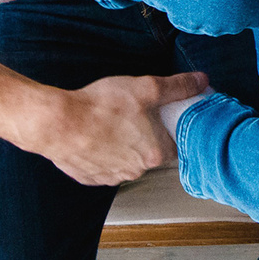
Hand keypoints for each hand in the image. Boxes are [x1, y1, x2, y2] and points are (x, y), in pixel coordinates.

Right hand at [19, 70, 205, 186]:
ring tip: (110, 123)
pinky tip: (94, 135)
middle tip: (133, 115)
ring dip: (122, 145)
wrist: (57, 124)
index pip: (176, 145)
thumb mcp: (146, 88)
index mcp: (156, 153)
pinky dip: (101, 153)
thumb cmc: (101, 106)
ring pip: (125, 161)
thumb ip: (178, 86)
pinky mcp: (90, 178)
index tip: (163, 118)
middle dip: (144, 136)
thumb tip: (201, 81)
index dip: (171, 130)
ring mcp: (111, 177)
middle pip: (150, 153)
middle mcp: (136, 171)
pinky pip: (102, 165)